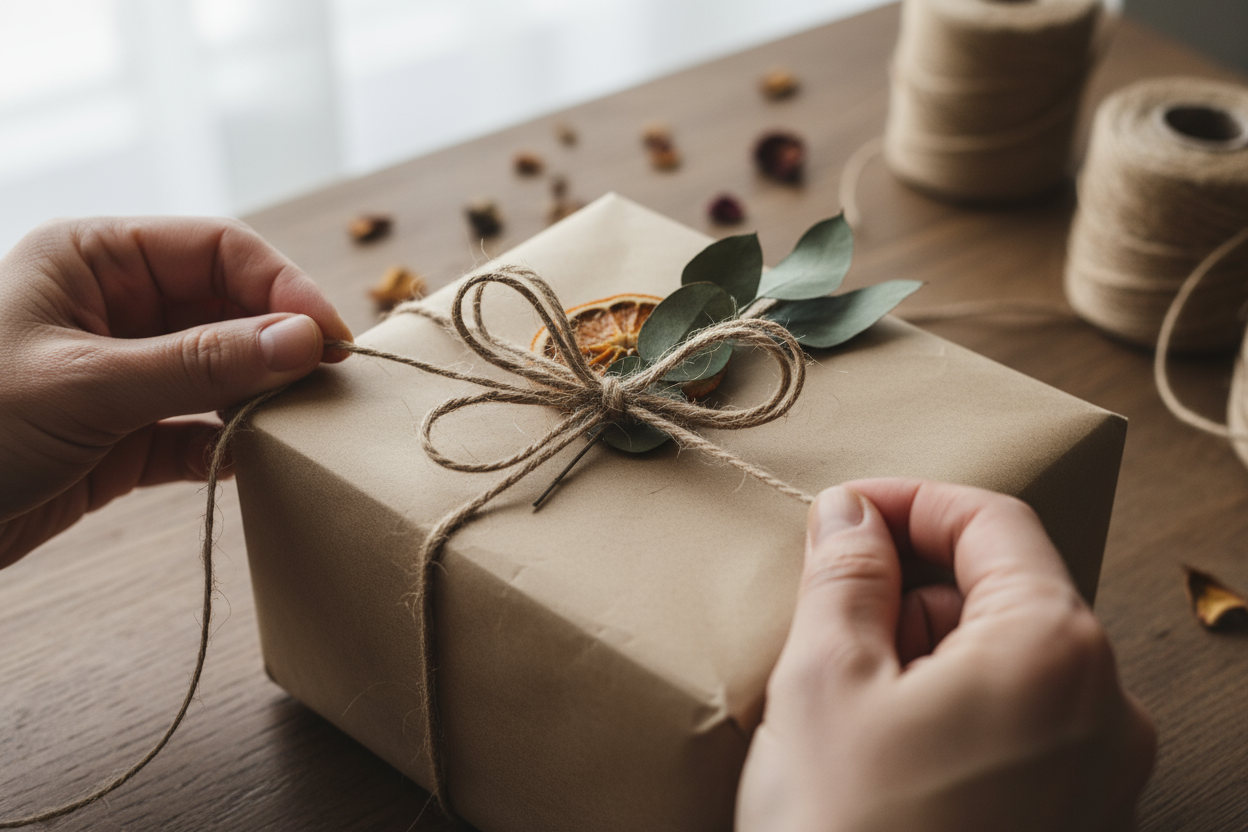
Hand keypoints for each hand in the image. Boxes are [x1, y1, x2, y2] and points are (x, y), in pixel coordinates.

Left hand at [0, 217, 352, 568]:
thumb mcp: (88, 385)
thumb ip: (202, 362)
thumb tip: (305, 339)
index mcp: (93, 258)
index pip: (216, 249)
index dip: (282, 286)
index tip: (329, 337)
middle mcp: (112, 306)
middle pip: (227, 306)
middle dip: (279, 340)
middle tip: (330, 381)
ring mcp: (121, 371)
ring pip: (220, 368)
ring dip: (263, 392)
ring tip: (308, 418)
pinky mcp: (122, 436)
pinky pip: (197, 429)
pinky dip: (231, 443)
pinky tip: (261, 459)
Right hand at [737, 479, 1154, 831]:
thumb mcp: (825, 682)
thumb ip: (845, 576)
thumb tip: (851, 515)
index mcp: (1055, 650)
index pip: (994, 521)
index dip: (910, 500)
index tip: (843, 513)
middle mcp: (1104, 708)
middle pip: (1003, 593)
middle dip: (910, 591)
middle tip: (825, 625)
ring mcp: (1099, 776)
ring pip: (1005, 664)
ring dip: (923, 657)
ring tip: (845, 712)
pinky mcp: (1075, 823)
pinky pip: (1016, 729)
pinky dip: (948, 714)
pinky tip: (880, 759)